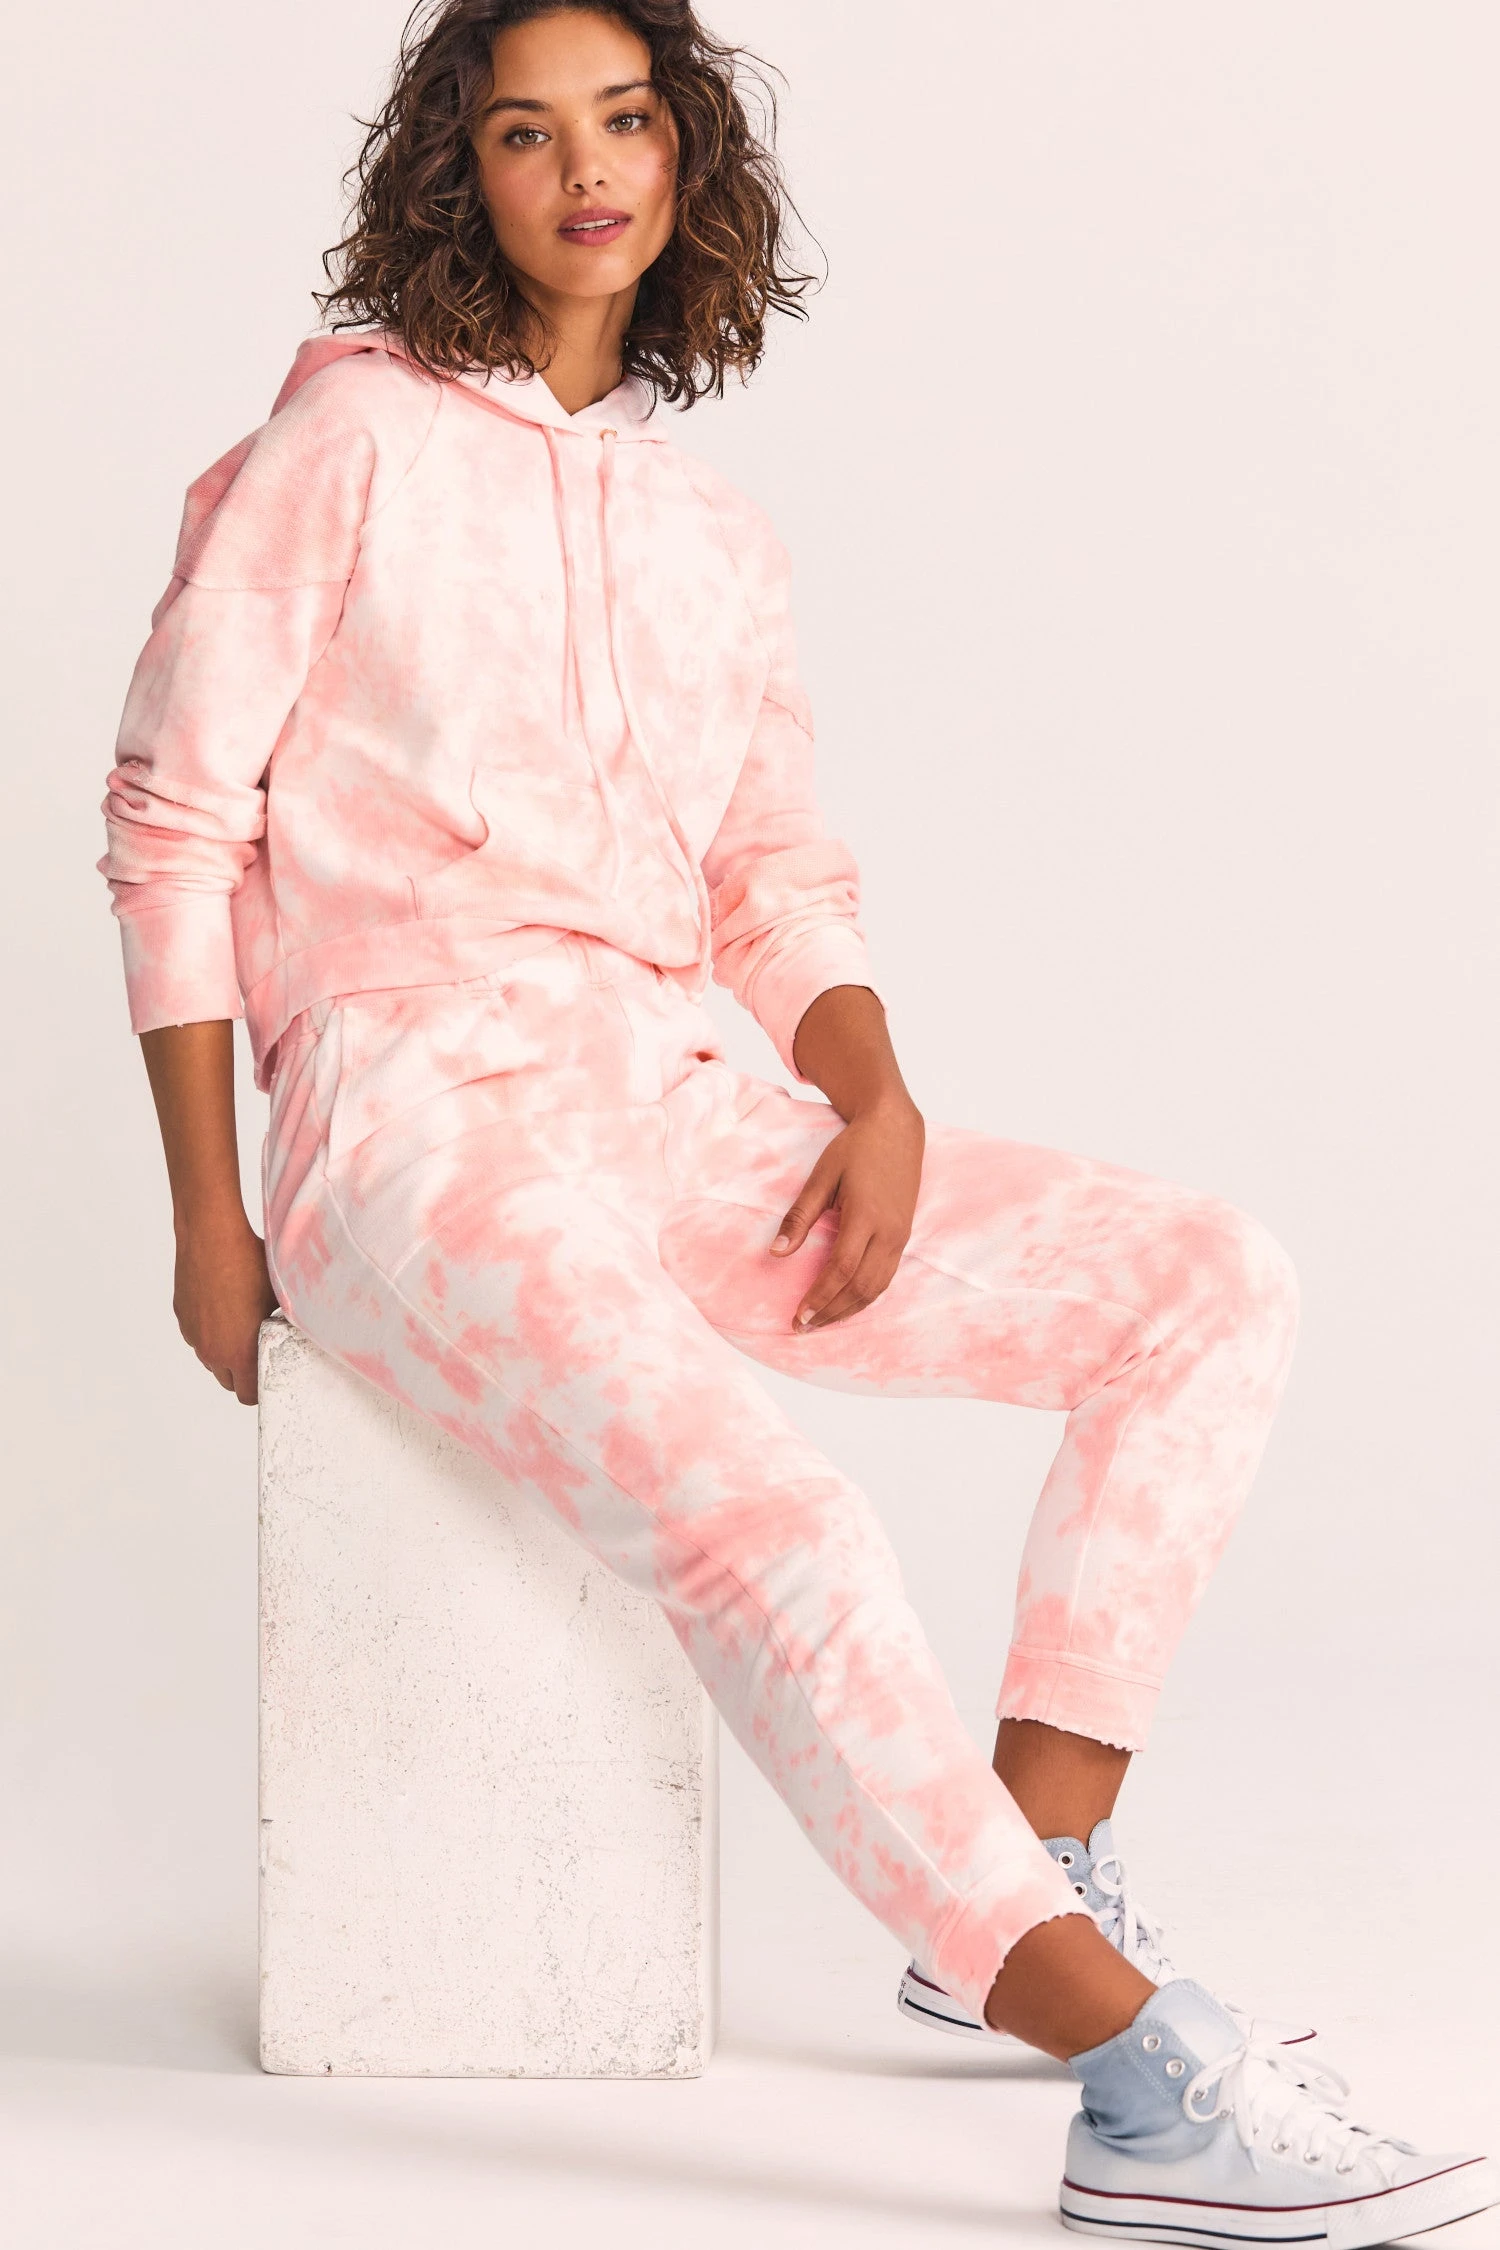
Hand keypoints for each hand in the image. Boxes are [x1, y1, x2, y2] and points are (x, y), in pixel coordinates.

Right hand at [172, 1209, 278, 1403]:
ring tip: (243, 1323)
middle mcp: (212, 1350)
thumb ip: (288, 1325)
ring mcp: (194, 1335)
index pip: (249, 1395)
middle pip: (228, 1382)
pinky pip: (199, 1336)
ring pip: (212, 1358)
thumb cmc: (249, 1263)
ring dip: (226, 1351)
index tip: (272, 1371)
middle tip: (261, 1349)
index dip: (263, 1386)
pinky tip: (225, 1306)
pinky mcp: (183, 1318)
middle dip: (244, 1373)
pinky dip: (211, 1331)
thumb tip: (304, 1334)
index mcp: (238, 1352)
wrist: (211, 1236)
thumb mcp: (281, 1296)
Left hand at [770, 1096, 924, 1329]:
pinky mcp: (904, 1236)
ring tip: (821, 1321)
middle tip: (803, 1326)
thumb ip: (799, 1217)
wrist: (896, 1129)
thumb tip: (776, 1253)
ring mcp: (901, 1236)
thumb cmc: (856, 1149)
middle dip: (832, 1312)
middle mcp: (889, 1232)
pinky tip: (845, 1302)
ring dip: (849, 1309)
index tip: (798, 1316)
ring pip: (878, 1287)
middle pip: (862, 1287)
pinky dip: (865, 1296)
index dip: (820, 1297)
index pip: (842, 1270)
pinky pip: (886, 1277)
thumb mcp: (821, 1177)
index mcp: (866, 1216)